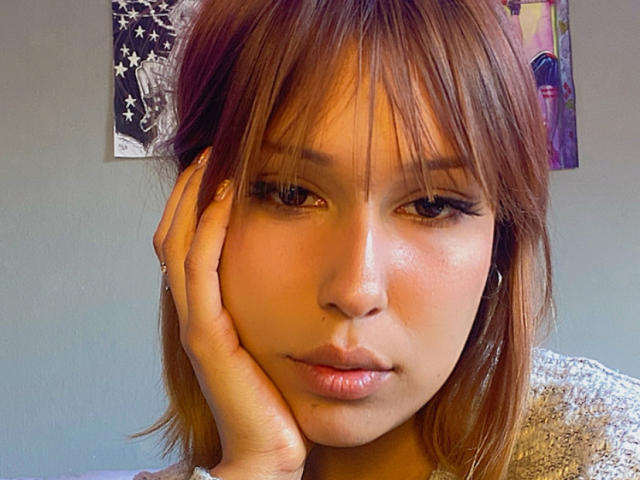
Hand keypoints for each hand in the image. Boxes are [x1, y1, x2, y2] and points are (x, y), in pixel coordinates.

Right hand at [153, 152, 309, 479]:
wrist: (267, 448)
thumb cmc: (274, 396)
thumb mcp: (271, 338)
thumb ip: (268, 306)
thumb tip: (292, 266)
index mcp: (208, 309)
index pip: (189, 243)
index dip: (196, 203)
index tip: (218, 167)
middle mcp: (194, 310)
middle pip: (175, 235)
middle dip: (190, 191)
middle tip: (211, 153)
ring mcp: (196, 320)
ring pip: (180, 244)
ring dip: (195, 198)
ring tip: (214, 162)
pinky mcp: (206, 335)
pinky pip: (202, 269)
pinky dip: (210, 229)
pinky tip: (228, 198)